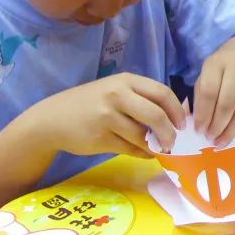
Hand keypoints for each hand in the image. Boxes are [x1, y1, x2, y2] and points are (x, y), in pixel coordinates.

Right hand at [24, 73, 185, 158]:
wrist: (51, 119)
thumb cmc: (89, 104)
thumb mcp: (114, 91)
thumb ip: (140, 100)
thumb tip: (173, 118)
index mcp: (125, 81)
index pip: (162, 92)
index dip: (177, 110)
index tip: (183, 123)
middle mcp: (117, 95)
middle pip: (156, 115)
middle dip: (170, 132)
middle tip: (174, 142)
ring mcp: (107, 117)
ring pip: (142, 136)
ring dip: (155, 146)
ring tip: (158, 149)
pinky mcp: (100, 138)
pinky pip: (129, 149)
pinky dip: (141, 153)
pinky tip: (144, 153)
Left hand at [192, 32, 234, 146]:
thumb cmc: (229, 62)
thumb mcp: (211, 69)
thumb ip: (201, 91)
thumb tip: (191, 119)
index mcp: (217, 63)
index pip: (209, 92)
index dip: (203, 115)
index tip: (199, 131)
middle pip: (227, 102)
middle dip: (218, 125)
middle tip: (212, 139)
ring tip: (225, 141)